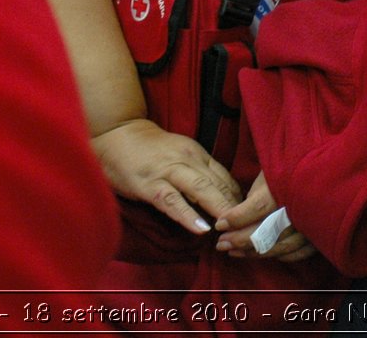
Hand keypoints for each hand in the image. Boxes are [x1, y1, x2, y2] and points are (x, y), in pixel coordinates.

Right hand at [94, 119, 243, 235]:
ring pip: (200, 190)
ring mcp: (168, 171)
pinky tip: (200, 229)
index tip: (250, 221)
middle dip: (236, 208)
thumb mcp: (181, 157)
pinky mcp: (149, 184)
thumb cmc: (150, 151)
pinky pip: (171, 200)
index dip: (241, 201)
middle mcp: (188, 160)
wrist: (115, 135)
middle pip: (219, 184)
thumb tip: (222, 202)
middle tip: (249, 230)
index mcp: (198, 155)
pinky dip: (187, 215)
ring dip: (218, 210)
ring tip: (230, 230)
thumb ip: (200, 176)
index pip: (226, 178)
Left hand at [214, 172, 317, 261]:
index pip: (256, 209)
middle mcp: (300, 207)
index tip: (220, 224)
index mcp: (286, 186)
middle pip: (265, 232)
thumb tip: (236, 218)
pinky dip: (278, 255)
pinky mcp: (320, 235)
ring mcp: (312, 224)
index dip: (235, 219)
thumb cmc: (292, 168)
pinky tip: (262, 254)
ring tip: (234, 251)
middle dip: (239, 240)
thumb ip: (254, 195)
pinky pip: (297, 253)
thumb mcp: (270, 173)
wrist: (327, 172)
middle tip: (221, 243)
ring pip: (279, 246)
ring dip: (253, 252)